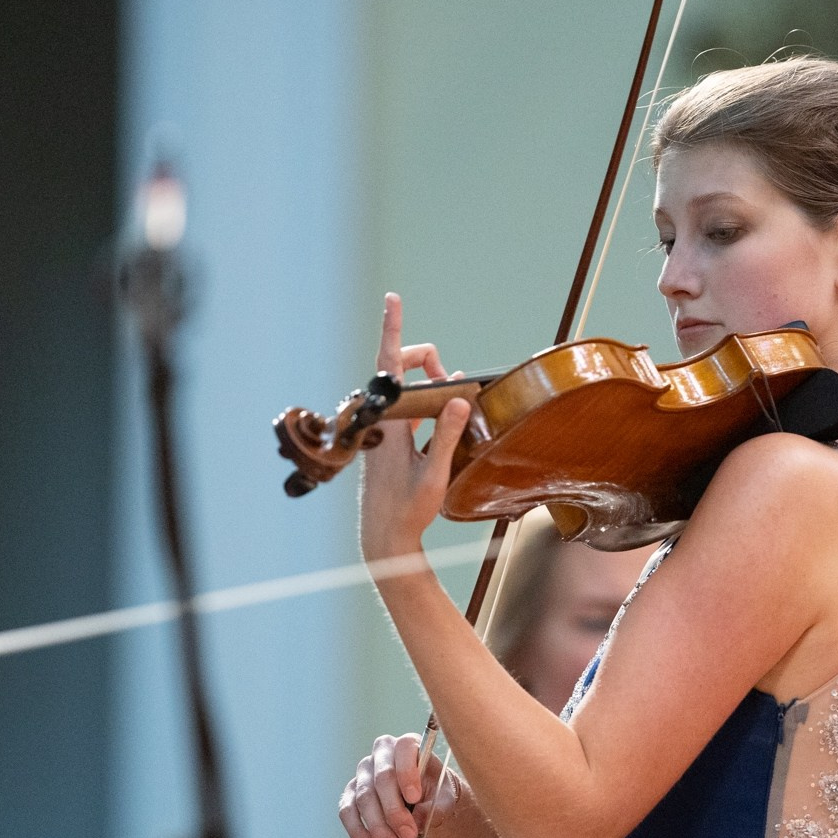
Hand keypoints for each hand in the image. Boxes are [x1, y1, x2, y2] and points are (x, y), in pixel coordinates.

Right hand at [338, 732, 458, 837]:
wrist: (425, 800)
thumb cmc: (437, 792)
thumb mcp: (445, 798)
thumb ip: (435, 807)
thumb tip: (417, 820)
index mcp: (408, 745)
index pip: (404, 749)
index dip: (407, 773)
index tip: (415, 798)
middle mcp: (382, 753)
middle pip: (382, 779)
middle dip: (394, 811)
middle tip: (408, 836)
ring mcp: (363, 772)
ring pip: (364, 798)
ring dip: (378, 827)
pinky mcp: (351, 793)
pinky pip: (347, 812)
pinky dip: (360, 833)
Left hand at [358, 293, 468, 563]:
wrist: (384, 538)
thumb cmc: (407, 511)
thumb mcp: (434, 474)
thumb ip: (445, 434)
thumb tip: (457, 396)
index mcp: (386, 423)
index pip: (387, 365)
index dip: (392, 328)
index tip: (393, 299)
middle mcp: (380, 421)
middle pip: (396, 370)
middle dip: (423, 360)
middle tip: (448, 377)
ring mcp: (382, 429)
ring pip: (403, 389)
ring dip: (427, 382)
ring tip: (451, 389)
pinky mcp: (387, 440)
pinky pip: (406, 406)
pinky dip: (425, 399)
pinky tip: (444, 400)